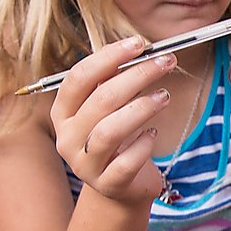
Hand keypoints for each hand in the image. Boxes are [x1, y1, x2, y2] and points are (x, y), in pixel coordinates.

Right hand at [50, 37, 178, 205]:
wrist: (120, 186)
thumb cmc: (118, 138)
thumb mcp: (110, 109)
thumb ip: (115, 83)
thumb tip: (142, 51)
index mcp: (63, 112)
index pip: (79, 78)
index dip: (109, 57)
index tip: (139, 43)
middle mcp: (67, 138)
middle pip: (100, 100)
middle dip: (137, 76)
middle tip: (166, 62)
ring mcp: (85, 164)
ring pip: (110, 131)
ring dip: (142, 108)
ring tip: (164, 96)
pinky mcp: (107, 185)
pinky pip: (126, 163)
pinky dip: (143, 145)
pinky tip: (153, 134)